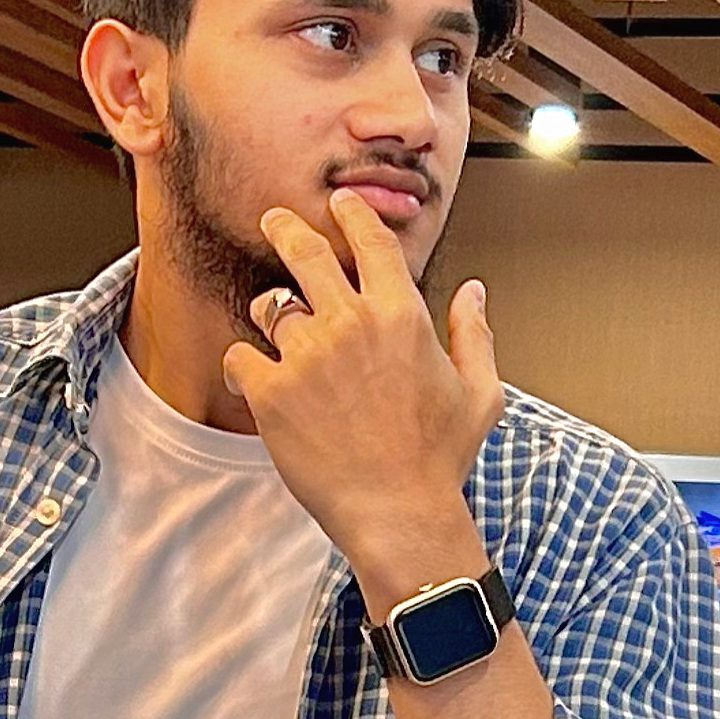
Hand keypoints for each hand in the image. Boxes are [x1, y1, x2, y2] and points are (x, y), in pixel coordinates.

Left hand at [219, 196, 502, 607]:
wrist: (399, 514)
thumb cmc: (440, 461)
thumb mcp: (479, 394)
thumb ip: (475, 334)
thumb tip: (475, 290)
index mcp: (401, 316)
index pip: (371, 242)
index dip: (352, 216)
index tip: (339, 204)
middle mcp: (351, 324)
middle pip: (305, 252)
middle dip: (285, 228)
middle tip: (275, 220)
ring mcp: (308, 355)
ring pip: (269, 306)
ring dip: (270, 313)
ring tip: (273, 329)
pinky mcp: (272, 391)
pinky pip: (240, 356)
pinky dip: (244, 366)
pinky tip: (254, 381)